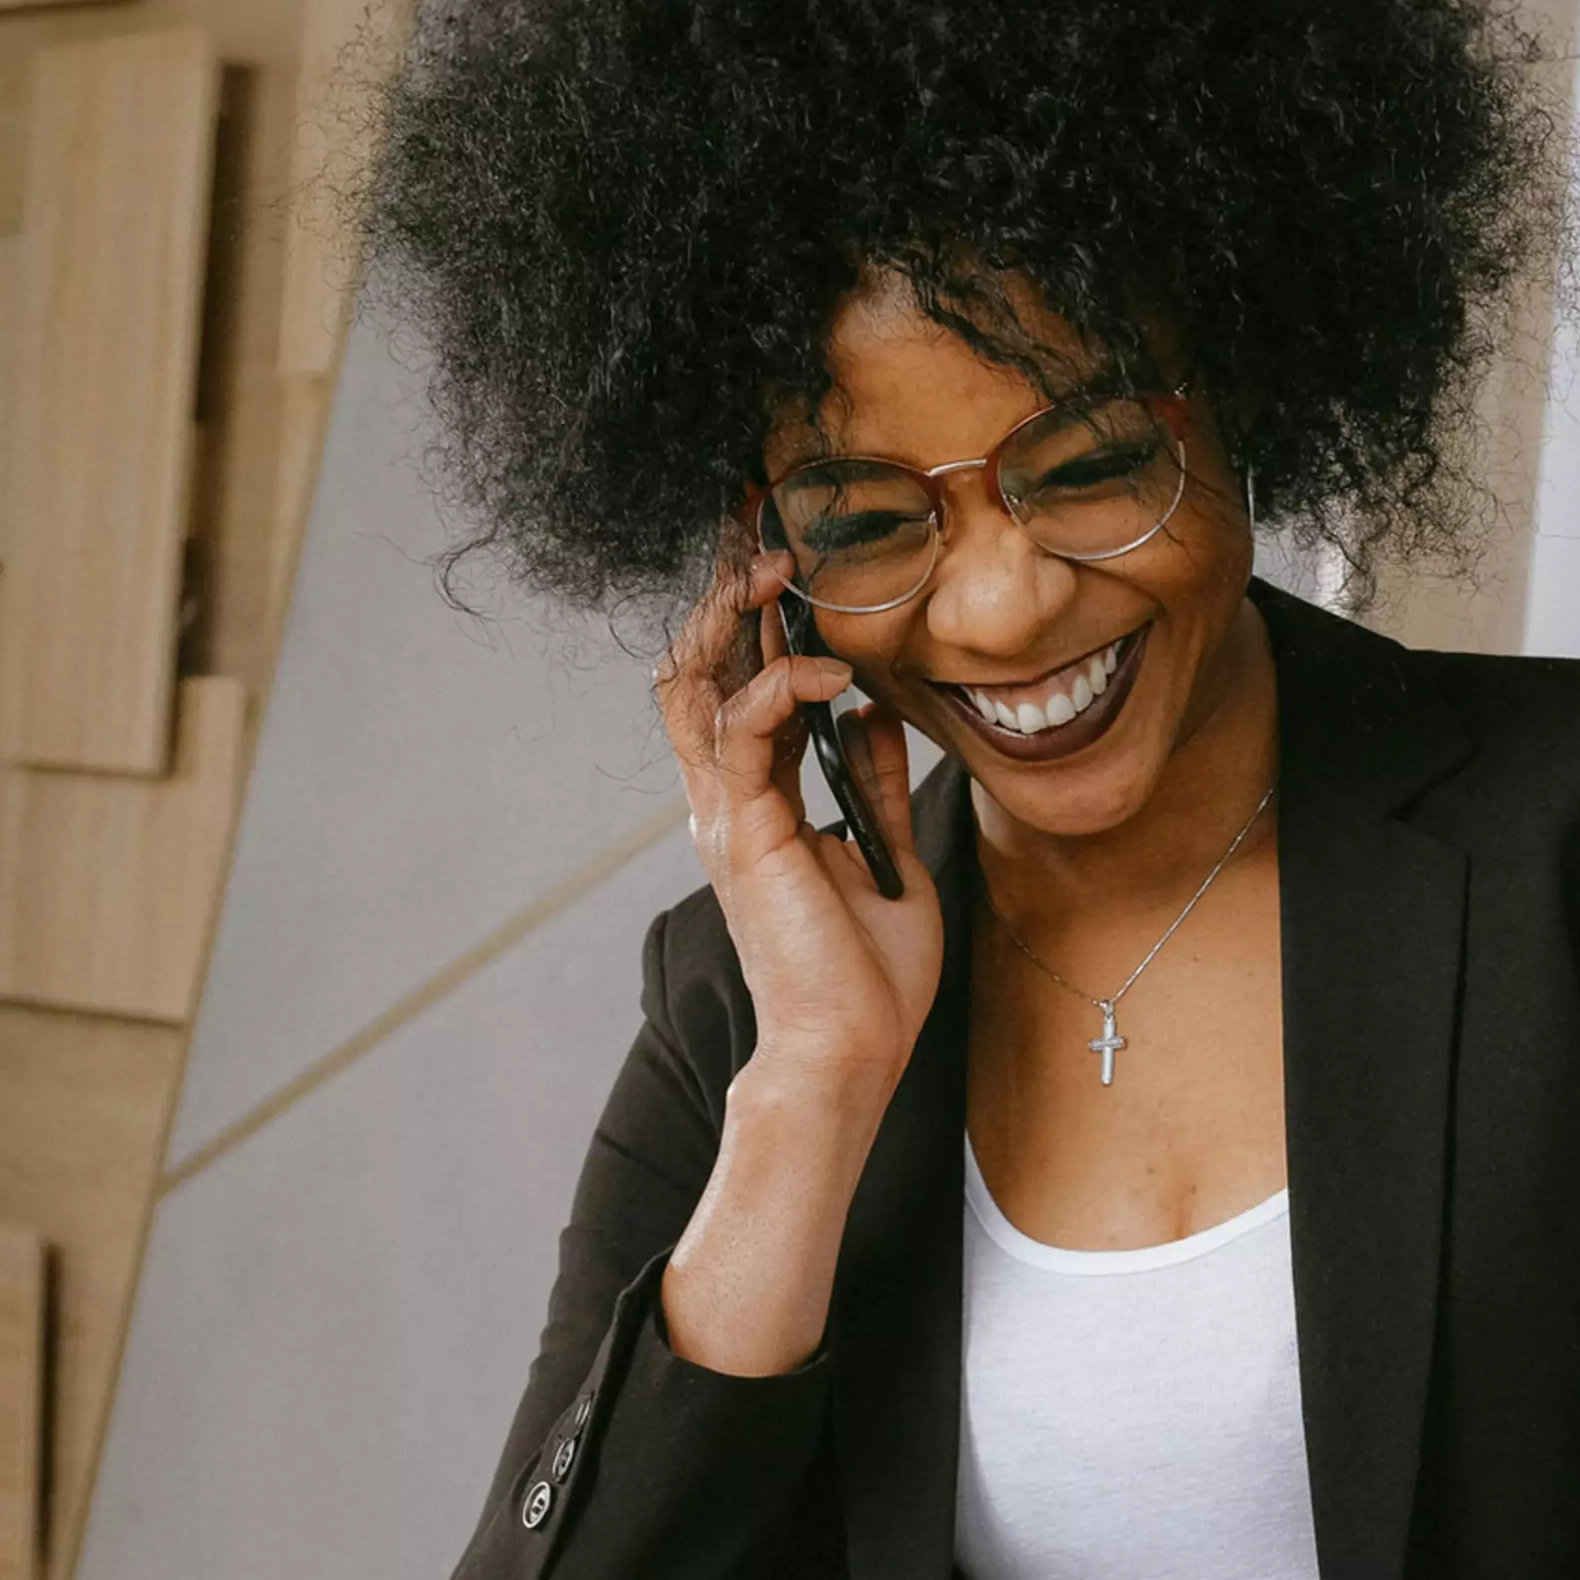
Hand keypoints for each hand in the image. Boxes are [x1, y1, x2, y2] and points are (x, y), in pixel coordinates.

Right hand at [653, 545, 940, 1095]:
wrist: (849, 1051)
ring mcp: (726, 813)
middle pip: (694, 668)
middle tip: (760, 528)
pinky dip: (781, 683)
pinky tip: (830, 670)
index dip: (744, 617)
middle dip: (722, 592)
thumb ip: (870, 785)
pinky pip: (743, 728)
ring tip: (780, 571)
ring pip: (695, 684)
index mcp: (752, 804)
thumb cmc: (868, 978)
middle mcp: (724, 800)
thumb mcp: (885, 858)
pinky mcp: (745, 829)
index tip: (777, 553)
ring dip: (734, 617)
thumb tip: (873, 715)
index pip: (730, 686)